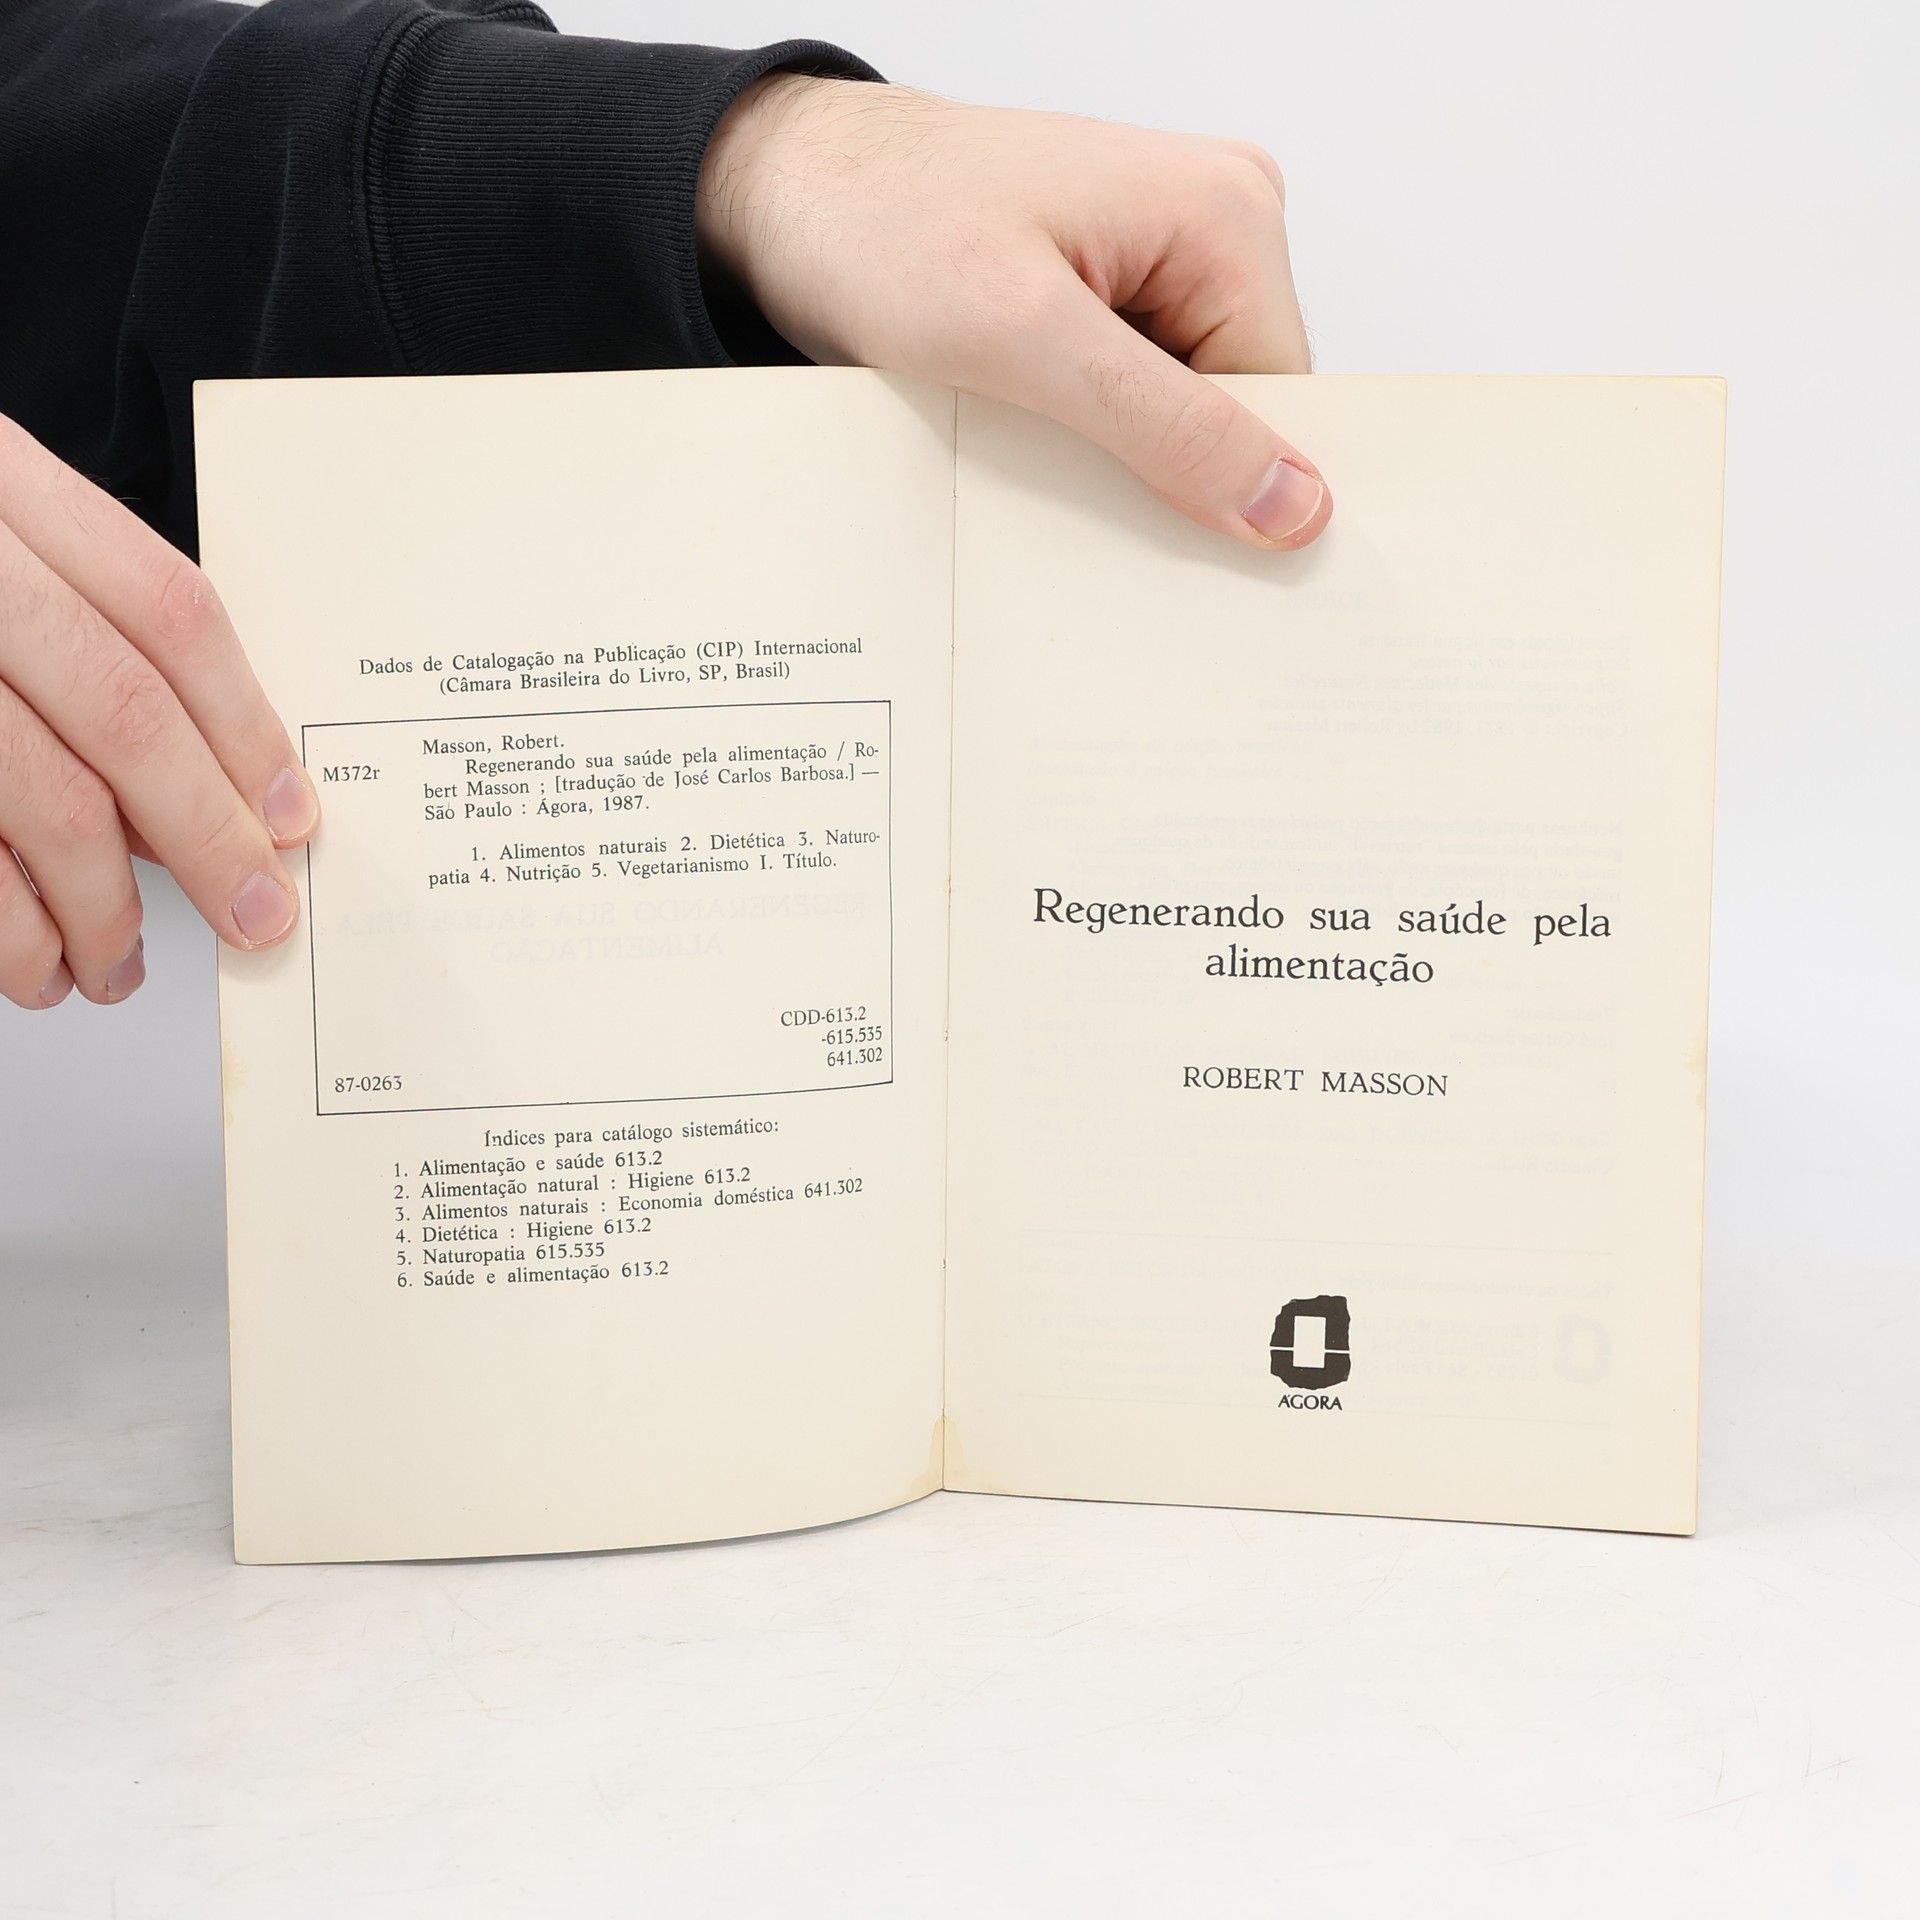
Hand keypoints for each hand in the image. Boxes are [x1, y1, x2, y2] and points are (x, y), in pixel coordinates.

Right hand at [0, 415, 315, 1009]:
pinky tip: (29, 966)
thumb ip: (76, 625)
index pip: (168, 609)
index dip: (245, 727)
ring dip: (96, 912)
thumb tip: (203, 786)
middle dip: (204, 837)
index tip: (288, 817)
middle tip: (252, 917)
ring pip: (40, 798)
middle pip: (121, 713)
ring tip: (118, 966)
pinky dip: (5, 930)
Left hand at [698, 79, 1329, 550]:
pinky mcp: (1113, 284)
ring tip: (1035, 444)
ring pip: (1185, 410)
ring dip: (1119, 454)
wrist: (792, 192)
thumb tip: (1291, 503)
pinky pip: (1137, 390)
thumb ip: (1166, 425)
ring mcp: (1164, 251)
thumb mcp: (1025, 342)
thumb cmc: (882, 228)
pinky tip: (1032, 431)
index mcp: (1227, 214)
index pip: (1286, 403)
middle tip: (1069, 484)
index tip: (1163, 544)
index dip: (1230, 485)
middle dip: (1168, 470)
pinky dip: (1089, 431)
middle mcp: (1214, 221)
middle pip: (1241, 408)